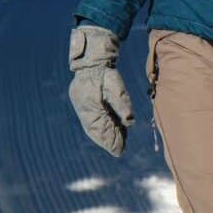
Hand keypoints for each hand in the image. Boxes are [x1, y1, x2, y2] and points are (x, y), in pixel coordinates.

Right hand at [68, 25, 133, 156]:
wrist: (91, 61)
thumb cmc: (106, 72)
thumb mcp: (116, 86)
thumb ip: (122, 104)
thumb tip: (130, 121)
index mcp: (91, 105)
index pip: (102, 128)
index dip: (111, 139)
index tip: (120, 150)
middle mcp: (84, 108)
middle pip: (96, 130)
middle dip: (108, 141)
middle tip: (119, 150)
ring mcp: (82, 106)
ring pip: (92, 127)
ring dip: (103, 136)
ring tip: (115, 145)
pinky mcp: (82, 104)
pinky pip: (89, 121)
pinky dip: (98, 129)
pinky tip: (105, 134)